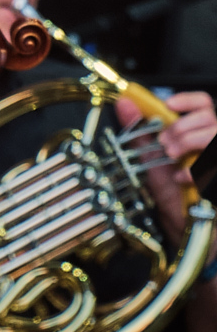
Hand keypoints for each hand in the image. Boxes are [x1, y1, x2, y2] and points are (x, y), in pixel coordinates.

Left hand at [117, 91, 213, 241]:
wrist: (189, 232)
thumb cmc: (176, 199)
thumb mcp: (152, 162)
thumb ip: (140, 133)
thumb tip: (124, 104)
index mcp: (198, 136)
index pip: (203, 104)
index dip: (186, 99)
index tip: (168, 105)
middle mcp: (213, 146)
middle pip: (208, 116)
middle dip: (179, 127)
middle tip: (164, 143)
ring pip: (213, 133)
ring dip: (187, 142)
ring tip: (172, 157)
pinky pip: (213, 163)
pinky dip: (195, 170)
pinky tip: (182, 179)